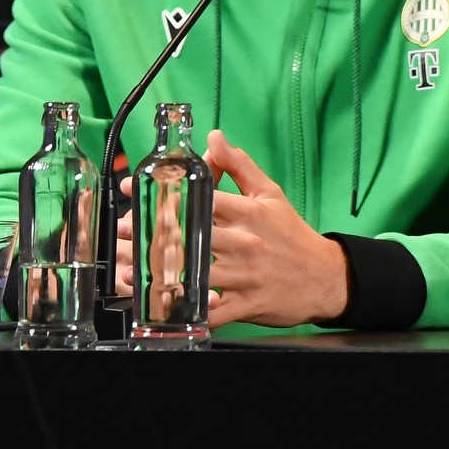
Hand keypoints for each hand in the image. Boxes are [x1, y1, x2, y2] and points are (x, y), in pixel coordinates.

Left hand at [113, 139, 350, 325]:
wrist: (326, 278)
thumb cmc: (292, 235)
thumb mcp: (270, 195)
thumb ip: (239, 166)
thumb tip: (213, 137)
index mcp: (249, 213)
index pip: (203, 197)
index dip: (165, 193)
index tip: (133, 190)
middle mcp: (245, 243)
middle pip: (190, 236)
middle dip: (151, 233)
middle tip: (122, 232)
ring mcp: (245, 276)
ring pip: (195, 274)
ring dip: (158, 274)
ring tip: (127, 271)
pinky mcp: (246, 304)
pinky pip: (211, 311)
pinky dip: (185, 311)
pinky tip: (161, 307)